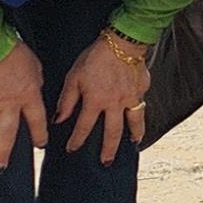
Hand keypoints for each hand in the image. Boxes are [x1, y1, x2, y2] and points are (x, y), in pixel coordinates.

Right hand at [0, 41, 48, 167]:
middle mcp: (9, 105)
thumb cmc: (16, 52)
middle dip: (2, 153)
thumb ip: (34, 81)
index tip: (40, 145)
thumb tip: (33, 87)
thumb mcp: (35, 67)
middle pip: (7, 134)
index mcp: (29, 96)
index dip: (39, 134)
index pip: (37, 120)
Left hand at [54, 28, 151, 159]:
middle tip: (105, 161)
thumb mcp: (74, 77)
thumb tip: (59, 119)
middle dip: (108, 149)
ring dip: (133, 134)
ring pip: (134, 122)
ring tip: (133, 143)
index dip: (77, 140)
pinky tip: (139, 116)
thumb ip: (67, 100)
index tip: (72, 149)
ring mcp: (131, 97)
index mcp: (95, 101)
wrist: (122, 41)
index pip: (84, 127)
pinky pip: (141, 104)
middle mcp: (115, 103)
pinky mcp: (142, 88)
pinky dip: (141, 113)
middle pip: (112, 132)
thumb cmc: (95, 57)